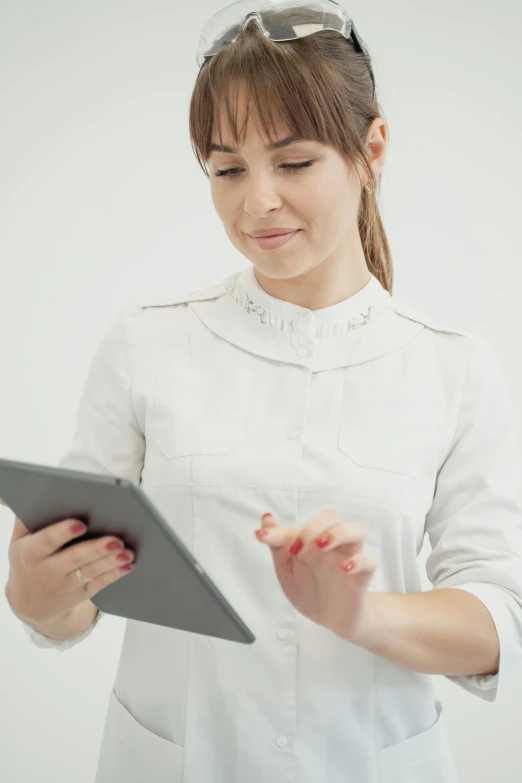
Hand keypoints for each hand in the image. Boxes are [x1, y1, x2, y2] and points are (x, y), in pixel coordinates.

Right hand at [5, 512, 134, 627]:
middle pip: (75, 557)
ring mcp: (65, 584)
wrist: (30, 602)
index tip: (81, 523)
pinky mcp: (81, 593)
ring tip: (127, 551)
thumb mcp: (19, 540)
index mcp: (30, 553)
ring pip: (91, 571)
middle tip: (116, 539)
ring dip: (111, 562)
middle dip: (97, 549)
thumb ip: (24, 516)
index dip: (63, 532)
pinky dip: (115, 574)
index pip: (47, 541)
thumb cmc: (28, 558)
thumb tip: (22, 490)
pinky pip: (100, 583)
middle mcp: (47, 571)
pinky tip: (127, 564)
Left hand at [254, 508, 377, 641]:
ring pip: (357, 530)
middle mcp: (331, 546)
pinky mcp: (362, 576)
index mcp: (311, 543)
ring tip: (322, 546)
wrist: (332, 619)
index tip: (262, 537)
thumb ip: (278, 547)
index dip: (277, 530)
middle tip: (298, 548)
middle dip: (313, 526)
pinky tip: (344, 569)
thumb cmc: (311, 591)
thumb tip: (266, 519)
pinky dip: (359, 560)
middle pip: (331, 516)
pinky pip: (370, 560)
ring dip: (339, 533)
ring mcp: (348, 558)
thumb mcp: (286, 572)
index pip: (296, 527)